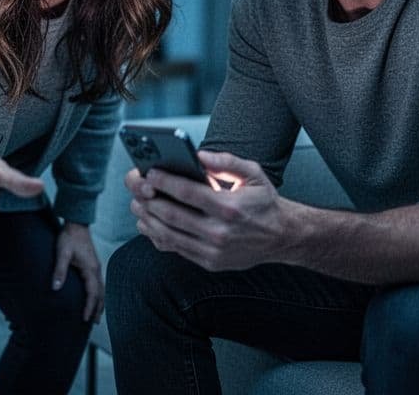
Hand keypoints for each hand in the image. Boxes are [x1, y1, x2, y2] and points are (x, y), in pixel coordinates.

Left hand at [54, 222, 103, 322]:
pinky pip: (98, 284)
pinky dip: (98, 294)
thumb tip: (55, 288)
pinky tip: (94, 298)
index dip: (89, 308)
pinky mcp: (93, 264)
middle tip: (94, 323)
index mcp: (90, 269)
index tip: (84, 319)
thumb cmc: (68, 237)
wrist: (76, 223)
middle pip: (100, 294)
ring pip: (101, 290)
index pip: (92, 294)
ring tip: (96, 316)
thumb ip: (59, 270)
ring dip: (99, 303)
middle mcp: (96, 270)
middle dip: (98, 309)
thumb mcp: (61, 253)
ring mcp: (96, 267)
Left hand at [128, 150, 289, 271]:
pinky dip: (157, 235)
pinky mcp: (209, 262)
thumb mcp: (253, 174)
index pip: (187, 192)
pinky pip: (175, 249)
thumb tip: (197, 155)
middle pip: (171, 214)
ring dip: (147, 218)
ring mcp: (213, 251)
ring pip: (168, 234)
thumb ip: (226, 161)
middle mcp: (220, 232)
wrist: (282, 237)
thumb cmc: (263, 202)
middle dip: (148, 199)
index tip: (148, 172)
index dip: (163, 181)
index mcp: (230, 207)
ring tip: (137, 204)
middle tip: (136, 187)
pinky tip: (149, 222)